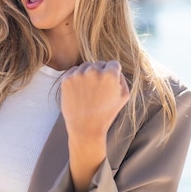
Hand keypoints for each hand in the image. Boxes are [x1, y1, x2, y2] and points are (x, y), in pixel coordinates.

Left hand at [61, 60, 129, 191]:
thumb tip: (115, 68)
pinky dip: (76, 77)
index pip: (113, 64)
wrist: (85, 127)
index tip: (109, 84)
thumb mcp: (124, 96)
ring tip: (88, 92)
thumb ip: (122, 78)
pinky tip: (80, 91)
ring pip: (85, 66)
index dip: (113, 73)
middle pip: (99, 64)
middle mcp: (93, 71)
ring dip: (87, 74)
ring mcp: (78, 74)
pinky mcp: (66, 79)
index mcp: (109, 75)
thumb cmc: (106, 113)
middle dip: (100, 73)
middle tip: (98, 90)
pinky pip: (73, 71)